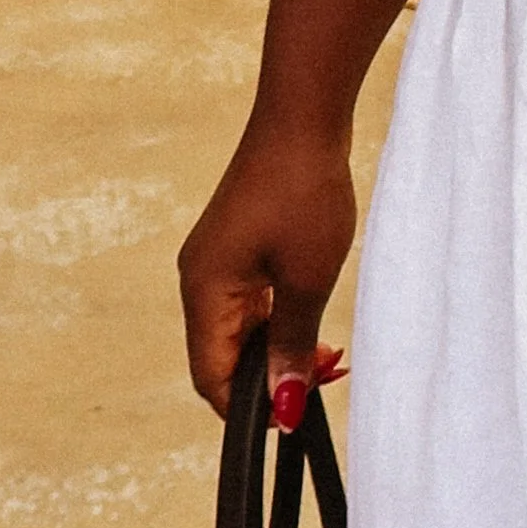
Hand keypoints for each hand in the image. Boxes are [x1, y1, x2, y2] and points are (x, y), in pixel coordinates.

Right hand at [179, 115, 356, 420]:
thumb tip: (284, 406)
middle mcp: (198, 278)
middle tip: (326, 375)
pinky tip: (312, 319)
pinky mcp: (235, 243)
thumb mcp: (305, 281)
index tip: (299, 411)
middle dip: (270, 378)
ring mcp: (215, 259)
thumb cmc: (303, 194)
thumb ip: (291, 347)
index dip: (251, 408)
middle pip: (222, 357)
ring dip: (277, 348)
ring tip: (328, 352)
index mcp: (204, 291)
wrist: (304, 117)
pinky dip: (276, 319)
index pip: (211, 379)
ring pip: (237, 330)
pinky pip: (247, 301)